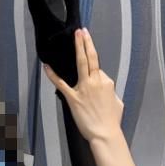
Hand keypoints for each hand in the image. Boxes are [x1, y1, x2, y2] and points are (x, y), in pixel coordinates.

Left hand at [43, 27, 123, 142]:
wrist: (105, 133)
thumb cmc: (112, 121)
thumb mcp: (117, 103)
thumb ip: (110, 92)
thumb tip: (105, 89)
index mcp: (106, 83)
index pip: (99, 70)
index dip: (95, 73)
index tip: (92, 80)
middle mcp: (96, 82)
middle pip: (91, 58)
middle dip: (86, 42)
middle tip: (82, 31)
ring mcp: (83, 88)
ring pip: (81, 63)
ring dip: (78, 48)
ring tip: (75, 36)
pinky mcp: (73, 97)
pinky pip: (61, 83)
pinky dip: (53, 74)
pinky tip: (47, 66)